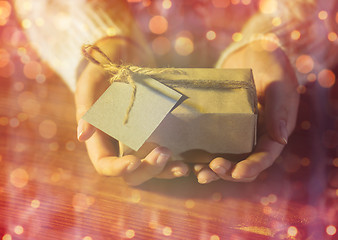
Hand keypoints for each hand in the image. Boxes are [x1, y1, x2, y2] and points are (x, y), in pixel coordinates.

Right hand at [75, 39, 188, 185]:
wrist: (127, 53)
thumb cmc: (105, 65)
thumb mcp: (93, 80)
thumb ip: (86, 105)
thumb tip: (83, 136)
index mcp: (100, 136)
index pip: (105, 164)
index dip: (117, 169)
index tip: (134, 162)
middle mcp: (118, 144)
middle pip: (130, 172)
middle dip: (147, 170)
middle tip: (164, 153)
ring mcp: (138, 141)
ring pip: (148, 168)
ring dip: (164, 171)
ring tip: (182, 167)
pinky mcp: (154, 134)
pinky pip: (162, 155)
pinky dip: (173, 163)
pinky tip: (186, 164)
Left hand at [194, 41, 299, 183]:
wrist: (251, 51)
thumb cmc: (270, 63)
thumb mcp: (278, 83)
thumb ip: (279, 110)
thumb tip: (280, 140)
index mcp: (274, 129)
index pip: (266, 155)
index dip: (253, 167)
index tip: (237, 173)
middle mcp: (256, 135)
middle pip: (244, 162)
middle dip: (230, 171)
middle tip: (213, 168)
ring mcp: (238, 130)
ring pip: (227, 158)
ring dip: (214, 169)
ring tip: (199, 173)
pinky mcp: (221, 123)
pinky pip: (213, 143)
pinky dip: (203, 155)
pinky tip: (190, 160)